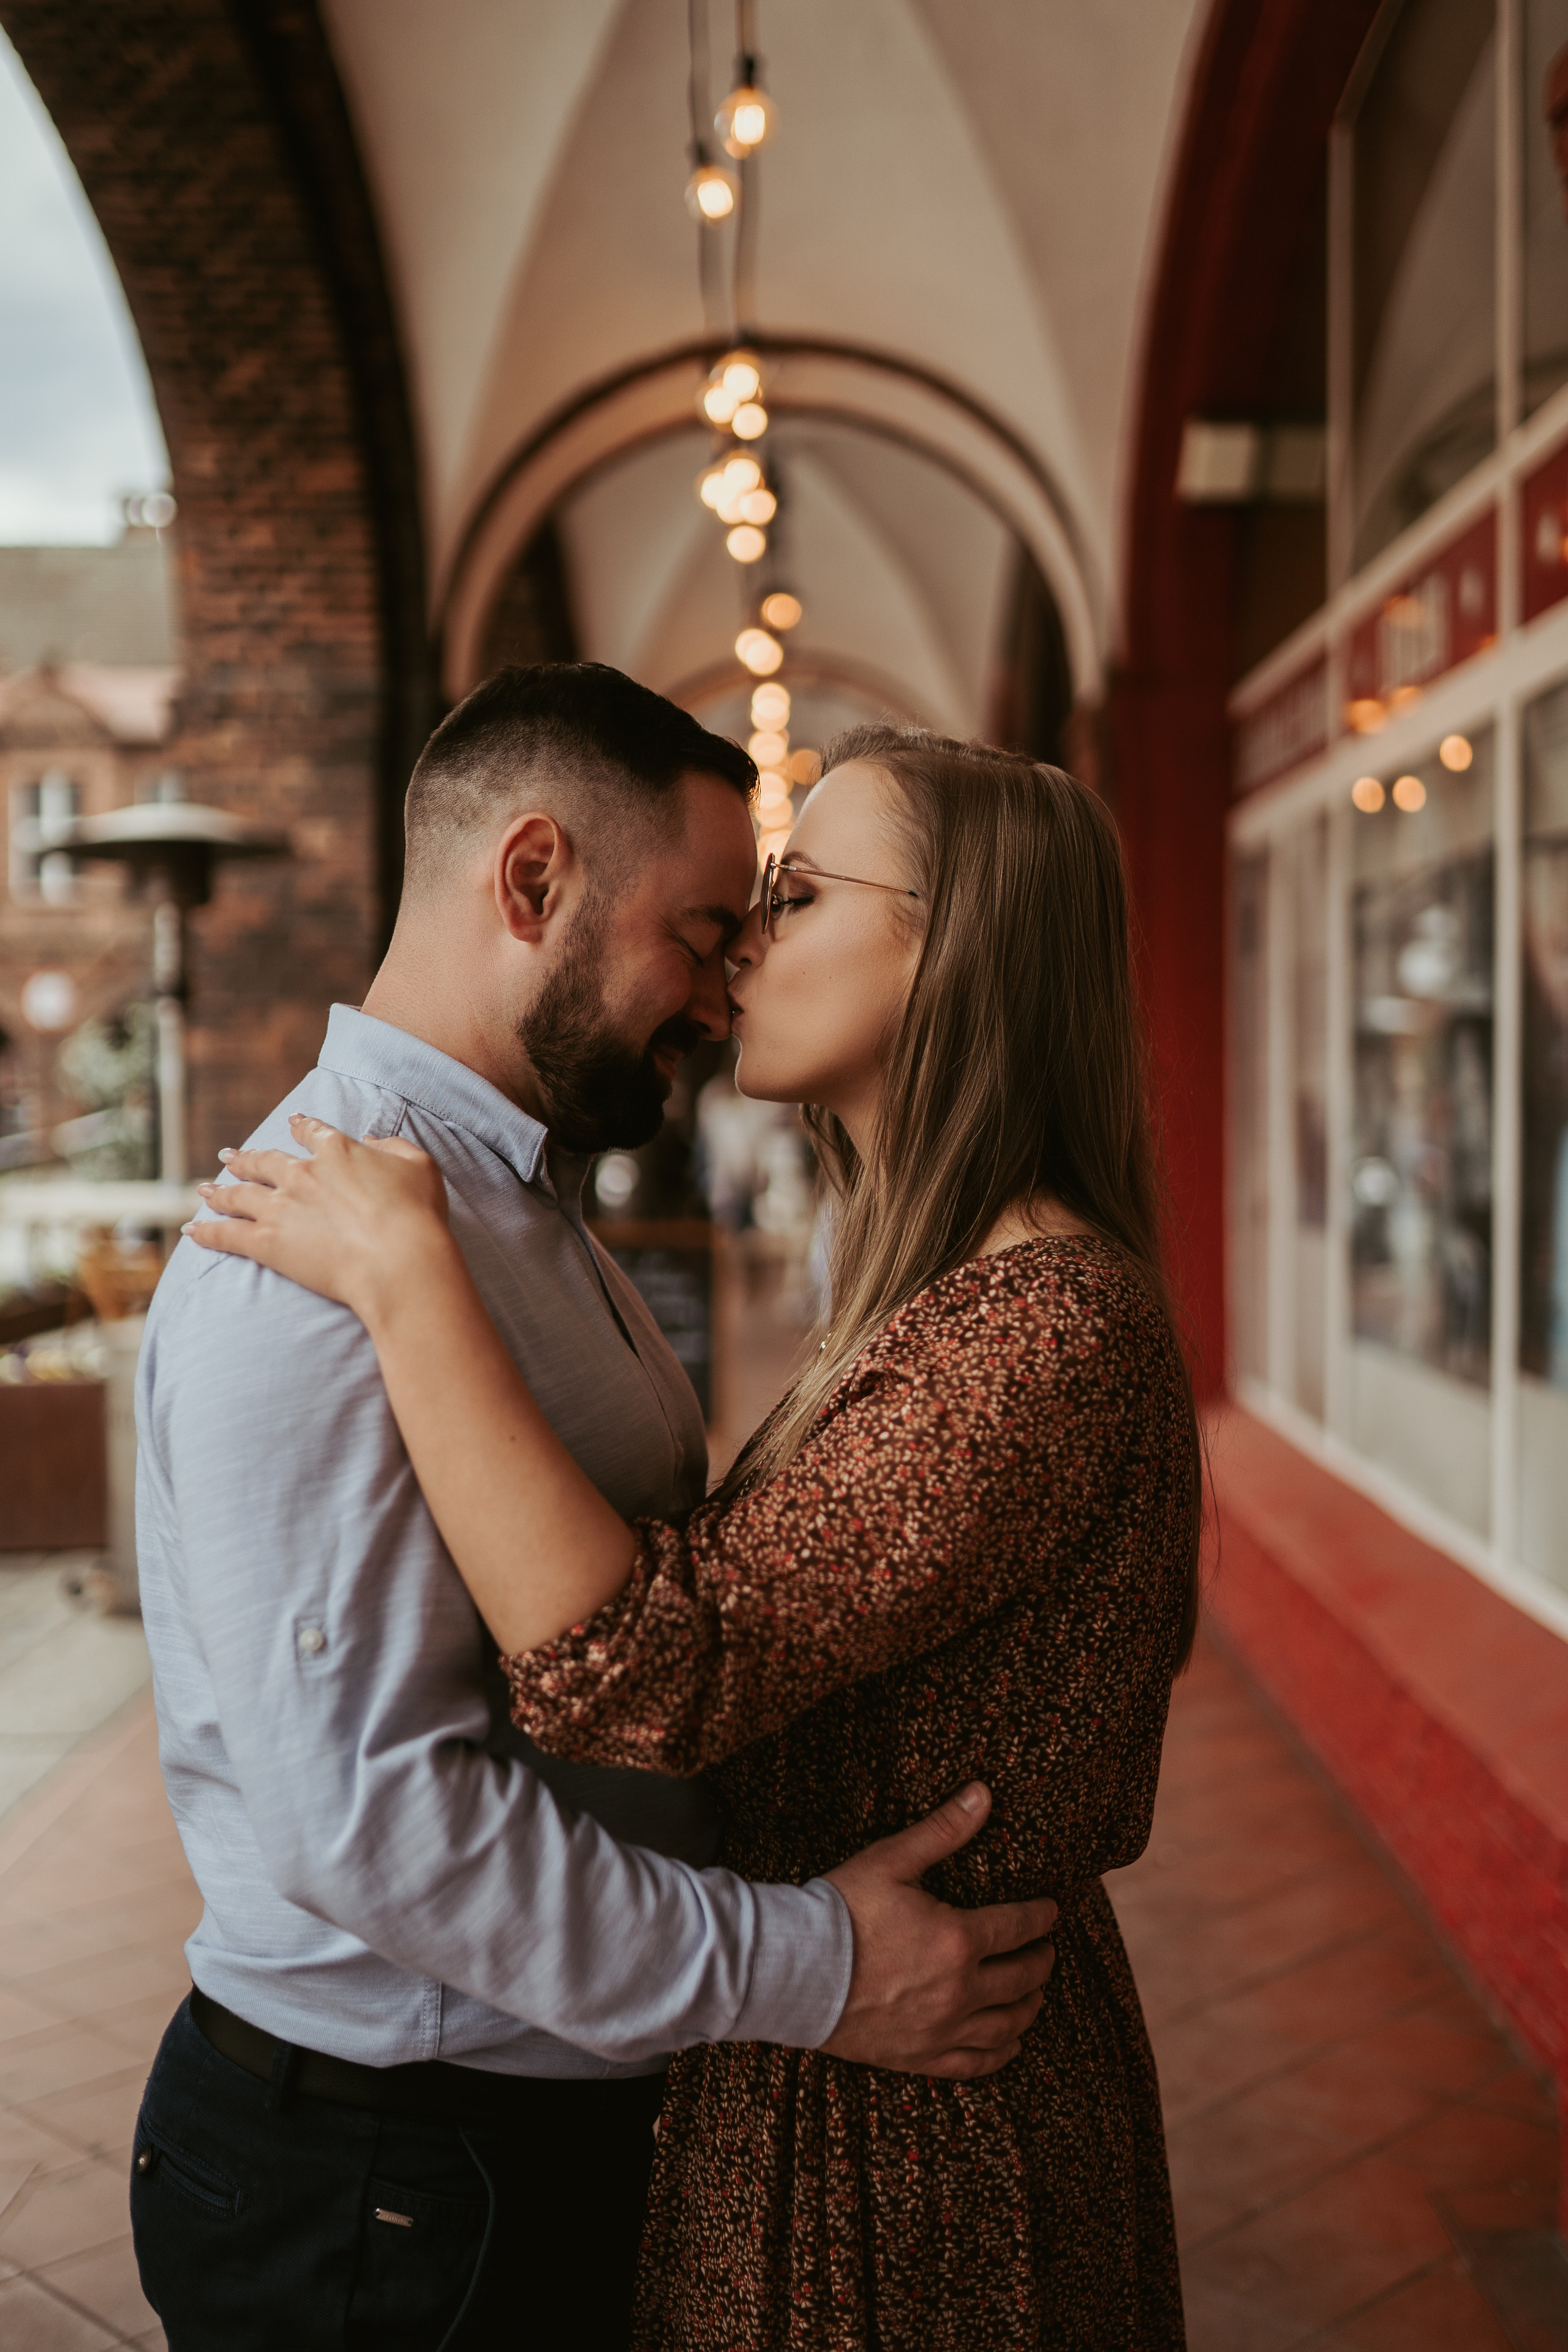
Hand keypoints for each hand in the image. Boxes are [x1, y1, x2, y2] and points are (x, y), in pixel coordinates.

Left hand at [185, 1113, 452, 1321]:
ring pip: (239, 1195)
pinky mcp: (267, 1243)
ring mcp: (280, 1207)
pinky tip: (193, 1231)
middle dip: (246, 1159)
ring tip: (205, 1190)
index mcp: (338, 1151)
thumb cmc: (416, 1216)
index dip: (301, 1127)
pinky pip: (227, 1235)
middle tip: (228, 1157)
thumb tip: (375, 1140)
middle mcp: (302, 1174)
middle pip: (265, 1162)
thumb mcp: (419, 1167)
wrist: (397, 1260)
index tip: (293, 1123)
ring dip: (220, 1192)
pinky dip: (207, 1232)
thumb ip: (395, 1147)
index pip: (313, 1133)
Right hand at [821, 1783, 1057, 2078]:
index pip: (1018, 1927)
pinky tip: (1009, 2045)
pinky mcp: (919, 2056)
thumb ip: (943, 1830)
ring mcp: (941, 2028)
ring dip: (1029, 2008)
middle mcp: (959, 1990)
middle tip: (1047, 1950)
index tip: (1051, 1911)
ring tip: (1036, 1995)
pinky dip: (1000, 2054)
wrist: (793, 1970)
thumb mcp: (893, 1860)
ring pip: (1005, 2025)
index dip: (1040, 1917)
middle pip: (1020, 1978)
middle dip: (1040, 1961)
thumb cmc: (842, 1911)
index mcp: (958, 1940)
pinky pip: (973, 2064)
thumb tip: (983, 1794)